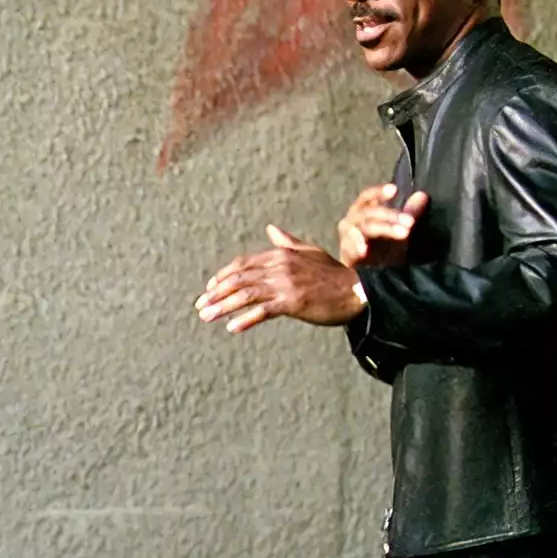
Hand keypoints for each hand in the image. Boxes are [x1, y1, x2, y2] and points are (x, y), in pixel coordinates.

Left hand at [195, 225, 364, 334]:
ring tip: (206, 317)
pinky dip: (245, 319)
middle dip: (216, 293)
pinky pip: (263, 311)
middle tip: (199, 305)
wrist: (357, 290)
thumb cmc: (334, 274)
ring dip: (222, 307)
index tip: (209, 288)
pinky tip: (232, 328)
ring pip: (245, 295)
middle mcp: (279, 267)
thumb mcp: (309, 253)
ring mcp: (285, 284)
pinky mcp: (293, 302)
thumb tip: (271, 229)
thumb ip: (287, 243)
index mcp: (280, 255)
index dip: (223, 276)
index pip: (243, 264)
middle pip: (239, 279)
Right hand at [337, 183, 423, 269]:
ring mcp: (347, 237)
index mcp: (364, 213)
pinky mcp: (345, 253)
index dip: (378, 193)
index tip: (393, 189)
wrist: (373, 276)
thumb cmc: (385, 250)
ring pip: (362, 227)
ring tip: (403, 234)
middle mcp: (352, 222)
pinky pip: (348, 246)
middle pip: (367, 212)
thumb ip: (410, 214)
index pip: (367, 198)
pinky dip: (356, 246)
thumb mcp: (402, 230)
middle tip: (410, 222)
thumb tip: (422, 195)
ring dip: (383, 228)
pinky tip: (365, 250)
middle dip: (390, 215)